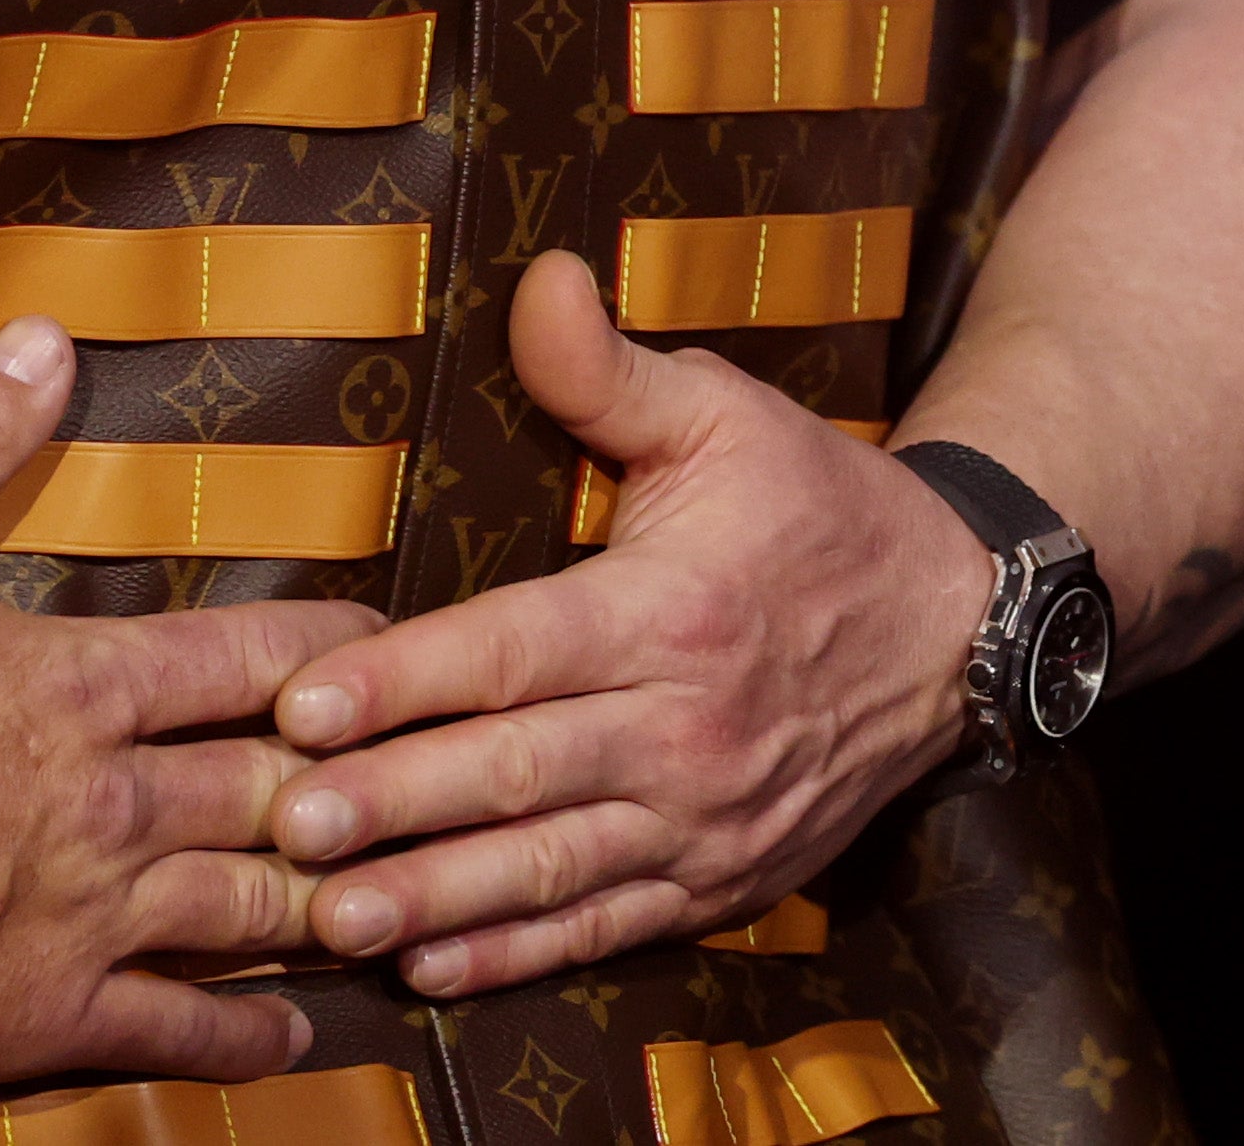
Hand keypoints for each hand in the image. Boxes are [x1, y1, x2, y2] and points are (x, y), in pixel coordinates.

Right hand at [0, 316, 368, 1079]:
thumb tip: (42, 337)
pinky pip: (172, 1029)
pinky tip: (294, 1038)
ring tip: (391, 907)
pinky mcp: (41, 1010)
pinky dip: (243, 1035)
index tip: (398, 658)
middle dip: (359, 791)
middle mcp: (114, 797)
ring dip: (326, 905)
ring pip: (250, 907)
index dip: (340, 657)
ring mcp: (88, 911)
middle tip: (427, 792)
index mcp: (85, 683)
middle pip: (280, 789)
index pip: (258, 661)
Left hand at [262, 254, 988, 995]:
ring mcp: (707, 817)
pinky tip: (434, 966)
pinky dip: (519, 953)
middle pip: (519, 770)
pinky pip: (608, 927)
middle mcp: (689, 724)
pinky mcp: (722, 878)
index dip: (408, 680)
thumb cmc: (819, 506)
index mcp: (675, 607)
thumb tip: (538, 278)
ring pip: (552, 866)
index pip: (517, 648)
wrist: (957, 623)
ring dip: (437, 897)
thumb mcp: (726, 414)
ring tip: (334, 913)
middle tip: (287, 825)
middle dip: (397, 802)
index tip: (307, 704)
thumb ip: (609, 368)